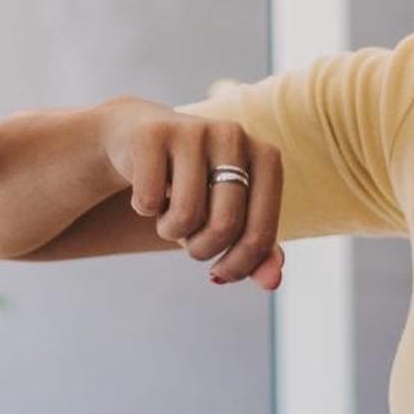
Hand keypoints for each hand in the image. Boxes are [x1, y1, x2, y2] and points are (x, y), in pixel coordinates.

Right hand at [99, 102, 286, 286]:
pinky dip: (144, 209)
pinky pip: (148, 201)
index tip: (221, 273)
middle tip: (190, 241)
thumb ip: (257, 248)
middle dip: (201, 249)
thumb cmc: (196, 183)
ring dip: (170, 231)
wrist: (142, 138)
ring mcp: (193, 130)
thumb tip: (272, 283)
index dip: (239, 266)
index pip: (260, 233)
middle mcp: (234, 136)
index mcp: (266, 157)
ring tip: (169, 213)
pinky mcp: (152, 134)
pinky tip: (149, 189)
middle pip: (223, 226)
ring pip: (186, 215)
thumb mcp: (231, 214)